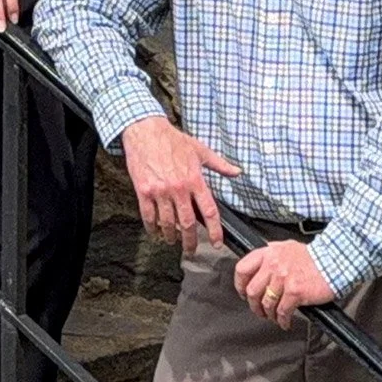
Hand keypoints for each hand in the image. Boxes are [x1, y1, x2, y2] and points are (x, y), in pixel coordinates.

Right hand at [120, 114, 233, 252]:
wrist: (146, 130)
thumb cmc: (173, 140)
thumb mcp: (200, 150)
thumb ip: (220, 164)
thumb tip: (237, 172)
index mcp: (195, 180)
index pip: (209, 211)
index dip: (214, 231)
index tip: (216, 243)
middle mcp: (179, 188)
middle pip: (187, 223)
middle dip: (190, 241)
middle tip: (191, 250)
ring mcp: (160, 191)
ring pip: (167, 223)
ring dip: (171, 236)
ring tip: (173, 241)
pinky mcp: (144, 191)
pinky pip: (148, 216)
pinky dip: (152, 228)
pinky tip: (155, 232)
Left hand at [233, 238, 335, 327]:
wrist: (334, 260)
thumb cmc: (313, 256)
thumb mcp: (287, 248)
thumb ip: (271, 255)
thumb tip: (259, 266)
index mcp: (269, 253)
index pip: (242, 269)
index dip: (239, 285)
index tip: (243, 293)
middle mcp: (273, 265)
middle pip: (252, 291)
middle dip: (254, 305)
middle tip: (259, 310)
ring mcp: (283, 278)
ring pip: (266, 303)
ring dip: (268, 314)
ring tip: (273, 317)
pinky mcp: (295, 291)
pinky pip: (283, 311)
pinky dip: (282, 320)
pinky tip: (285, 322)